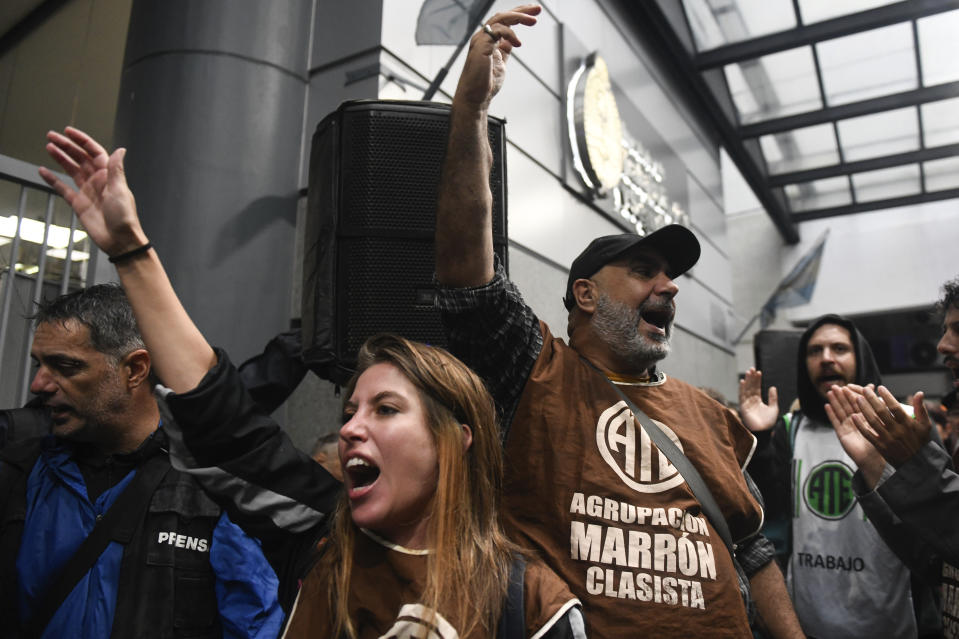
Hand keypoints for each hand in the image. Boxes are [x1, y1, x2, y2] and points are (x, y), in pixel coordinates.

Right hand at [38, 127, 147, 256]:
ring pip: (71, 170)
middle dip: (67, 146)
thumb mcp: (120, 190)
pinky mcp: (79, 204)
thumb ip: (116, 170)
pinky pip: (63, 188)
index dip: (82, 141)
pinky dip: (53, 180)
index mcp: (109, 175)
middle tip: (51, 136)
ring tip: (48, 147)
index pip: (94, 152)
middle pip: (80, 158)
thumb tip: (121, 149)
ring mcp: (88, 191)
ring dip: (60, 159)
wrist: (120, 240)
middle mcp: (98, 181)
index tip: (68, 131)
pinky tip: (43, 171)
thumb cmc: (124, 217)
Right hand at [452, 4, 539, 110]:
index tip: (534, 14)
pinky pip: (497, 30)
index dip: (519, 15)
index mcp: (488, 40)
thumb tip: (512, 43)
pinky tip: (518, 43)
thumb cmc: (484, 84)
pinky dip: (510, 34)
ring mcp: (481, 40)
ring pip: (500, 19)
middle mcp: (483, 37)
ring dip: (519, 17)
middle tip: (537, 9)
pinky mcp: (481, 46)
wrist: (475, 97)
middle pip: (503, 16)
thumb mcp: (500, 63)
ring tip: (533, 21)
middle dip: (522, 11)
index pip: (505, 21)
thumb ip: (504, 51)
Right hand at [738, 367, 777, 431]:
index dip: (757, 380)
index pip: (757, 387)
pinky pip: (742, 396)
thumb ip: (773, 398)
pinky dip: (742, 389)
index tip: (759, 372)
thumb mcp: (774, 408)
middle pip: (751, 386)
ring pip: (746, 389)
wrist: (764, 431)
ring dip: (747, 381)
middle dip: (751, 378)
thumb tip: (773, 387)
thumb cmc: (768, 422)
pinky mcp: (743, 407)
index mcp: (758, 400)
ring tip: (748, 372)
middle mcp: (751, 400)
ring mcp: (747, 403)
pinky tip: (743, 382)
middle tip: (752, 369)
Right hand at [826, 384, 883, 486]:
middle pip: (847, 406)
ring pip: (840, 412)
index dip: (852, 395)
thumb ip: (878, 404)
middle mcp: (856, 422)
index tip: (848, 386)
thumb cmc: (882, 442)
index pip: (858, 404)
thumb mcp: (882, 420)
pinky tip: (826, 406)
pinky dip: (831, 414)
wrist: (876, 458)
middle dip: (841, 396)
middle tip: (835, 386)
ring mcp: (848, 427)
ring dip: (835, 402)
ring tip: (830, 392)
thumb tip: (878, 391)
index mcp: (866, 418)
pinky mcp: (842, 434)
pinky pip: (835, 422)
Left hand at [852, 385, 930, 466]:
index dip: (887, 396)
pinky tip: (853, 416)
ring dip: (863, 409)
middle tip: (864, 389)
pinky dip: (860, 425)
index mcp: (907, 423)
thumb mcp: (925, 425)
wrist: (917, 463)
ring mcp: (887, 439)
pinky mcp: (880, 446)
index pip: (895, 407)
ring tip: (857, 398)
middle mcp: (897, 430)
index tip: (879, 387)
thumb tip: (919, 393)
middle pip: (881, 412)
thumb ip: (920, 408)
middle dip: (871, 399)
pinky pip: (868, 434)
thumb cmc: (920, 441)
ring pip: (872, 421)